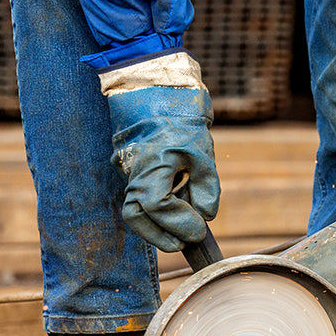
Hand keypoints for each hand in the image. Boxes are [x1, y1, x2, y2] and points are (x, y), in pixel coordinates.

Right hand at [99, 50, 219, 251]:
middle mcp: (133, 170)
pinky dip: (154, 212)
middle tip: (183, 243)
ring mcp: (128, 171)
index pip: (157, 206)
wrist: (154, 92)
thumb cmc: (180, 120)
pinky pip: (138, 199)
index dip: (179, 223)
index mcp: (151, 163)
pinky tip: (174, 210)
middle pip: (135, 216)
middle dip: (158, 235)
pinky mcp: (130, 171)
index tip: (199, 230)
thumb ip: (206, 187)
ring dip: (154, 227)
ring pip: (132, 210)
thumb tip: (206, 216)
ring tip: (179, 232)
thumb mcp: (202, 151)